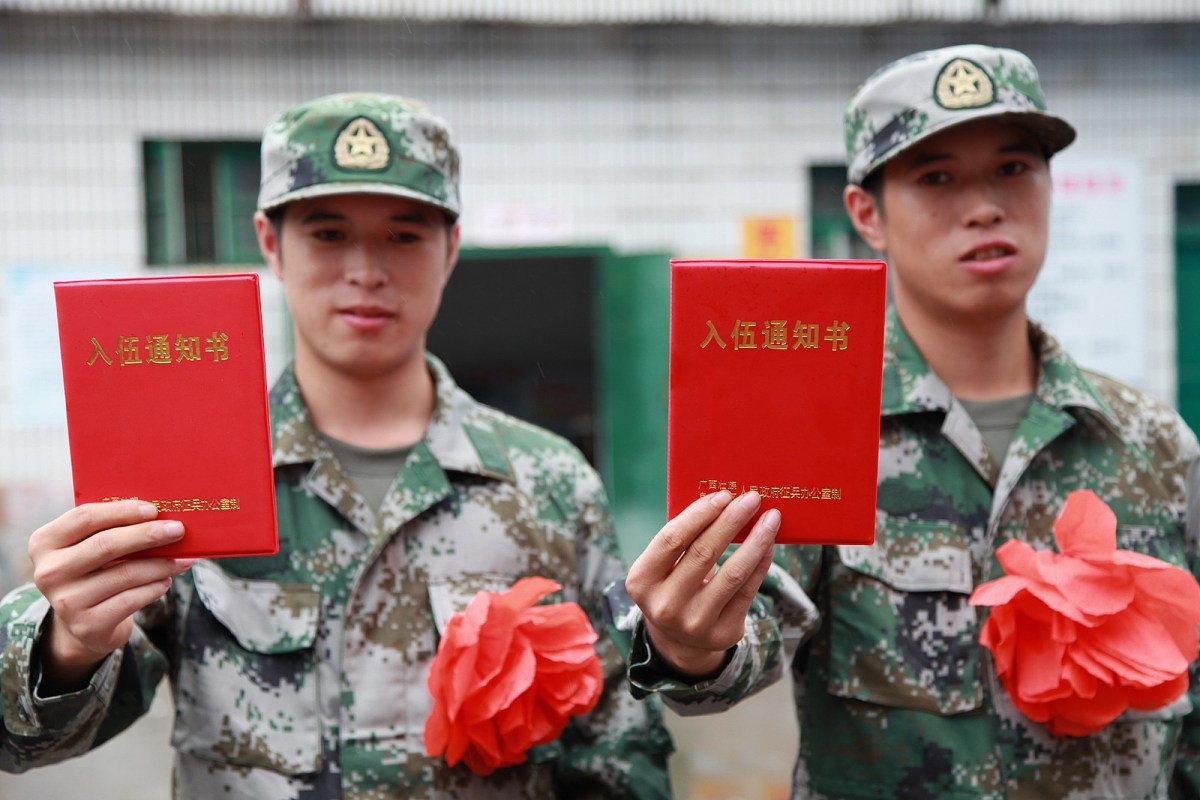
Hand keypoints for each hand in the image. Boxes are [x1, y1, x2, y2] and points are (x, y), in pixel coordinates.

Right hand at [28, 501, 192, 692]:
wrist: (84, 624)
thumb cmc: (95, 572)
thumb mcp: (91, 547)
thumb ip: (113, 528)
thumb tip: (161, 515)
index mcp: (45, 543)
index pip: (84, 518)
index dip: (121, 511)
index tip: (154, 509)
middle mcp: (49, 572)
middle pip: (105, 544)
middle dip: (147, 535)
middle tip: (178, 530)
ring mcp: (65, 601)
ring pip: (125, 574)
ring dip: (161, 564)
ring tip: (183, 560)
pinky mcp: (86, 625)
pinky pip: (131, 600)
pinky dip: (154, 588)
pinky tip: (166, 581)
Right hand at [625, 490, 778, 678]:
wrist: (679, 639)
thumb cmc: (672, 584)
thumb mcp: (661, 566)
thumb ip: (683, 539)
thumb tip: (725, 501)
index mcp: (641, 581)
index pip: (672, 539)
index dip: (699, 514)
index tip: (724, 495)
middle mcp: (665, 605)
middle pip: (704, 553)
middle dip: (732, 520)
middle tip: (752, 498)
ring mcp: (695, 623)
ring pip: (733, 573)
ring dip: (757, 540)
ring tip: (770, 518)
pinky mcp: (723, 633)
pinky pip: (748, 591)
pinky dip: (761, 562)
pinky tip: (769, 543)